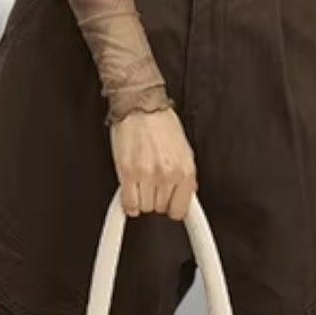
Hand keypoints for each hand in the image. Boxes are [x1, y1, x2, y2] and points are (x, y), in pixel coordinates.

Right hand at [109, 106, 196, 220]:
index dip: (173, 208)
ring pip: (144, 207)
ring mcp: (147, 175)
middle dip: (156, 199)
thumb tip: (187, 192)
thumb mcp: (184, 149)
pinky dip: (128, 204)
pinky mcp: (127, 172)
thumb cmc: (160, 122)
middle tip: (153, 185)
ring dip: (142, 198)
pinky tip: (130, 194)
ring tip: (142, 183)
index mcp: (185, 170)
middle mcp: (168, 174)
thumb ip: (187, 174)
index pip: (181, 209)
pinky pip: (129, 203)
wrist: (140, 105)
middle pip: (160, 208)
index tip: (170, 209)